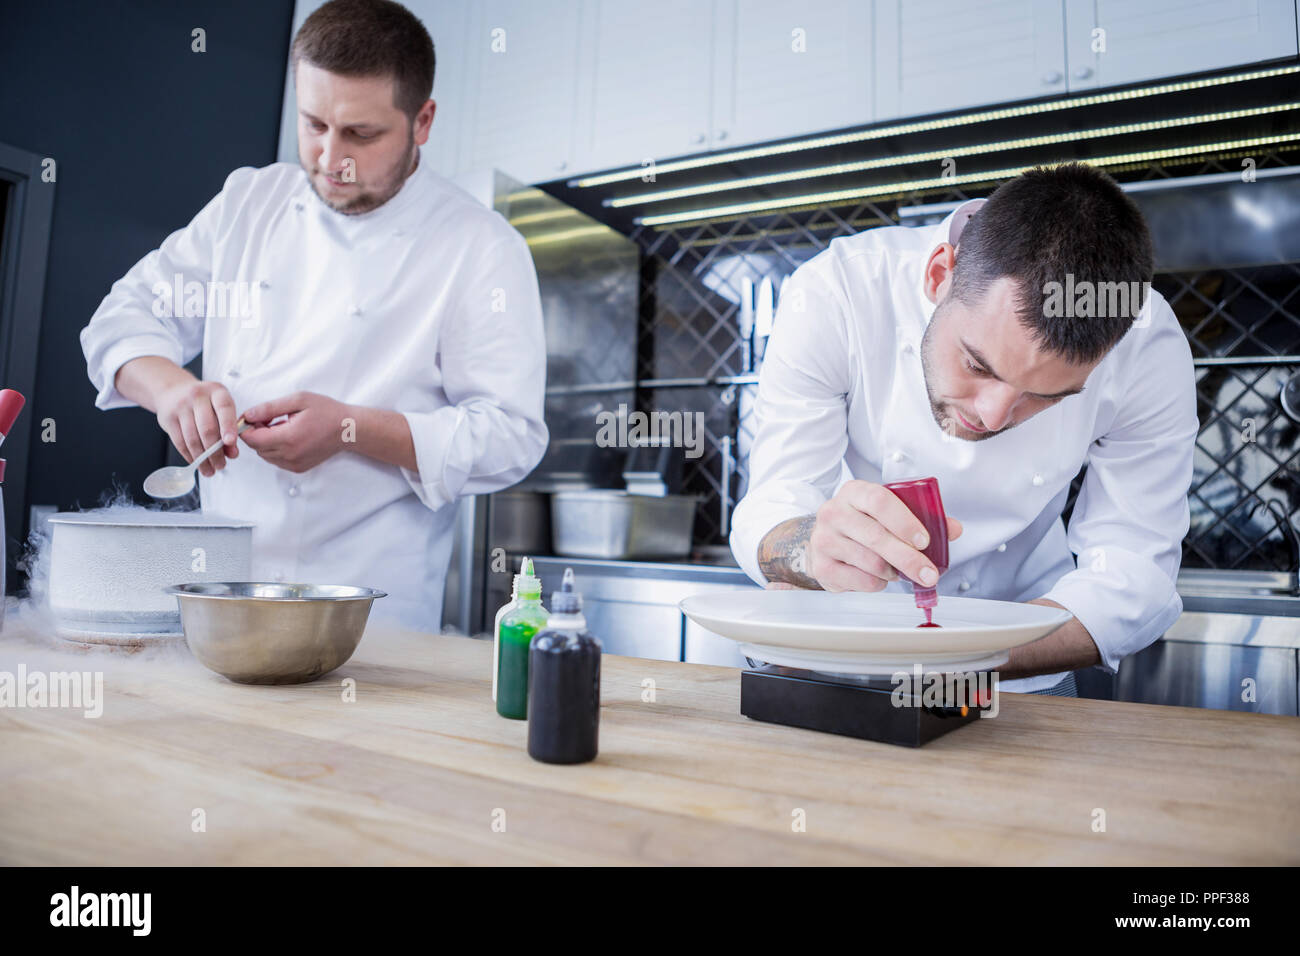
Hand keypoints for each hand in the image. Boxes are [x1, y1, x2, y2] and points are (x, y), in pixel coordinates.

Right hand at [155, 378, 239, 476]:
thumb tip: (233, 454)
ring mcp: (181, 406)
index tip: (230, 443)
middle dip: (215, 452)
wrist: (173, 391)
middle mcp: (198, 396)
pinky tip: (197, 463)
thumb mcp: (221, 409)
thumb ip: (230, 429)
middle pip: (207, 428)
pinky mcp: (168, 418)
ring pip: (192, 438)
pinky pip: (180, 442)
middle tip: (221, 465)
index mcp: (217, 391)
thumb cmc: (205, 403)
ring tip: (210, 470)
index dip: (228, 426)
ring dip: (202, 458)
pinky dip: (189, 456)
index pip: (224, 408)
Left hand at [240, 391, 351, 473]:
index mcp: (288, 437)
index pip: (251, 439)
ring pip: (265, 455)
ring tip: (282, 427)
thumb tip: (248, 414)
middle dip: (257, 433)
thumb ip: (270, 408)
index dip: (247, 427)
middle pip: (256, 448)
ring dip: (266, 441)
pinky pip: (276, 460)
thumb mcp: (298, 400)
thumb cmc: (327, 412)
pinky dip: (276, 449)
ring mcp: (294, 464)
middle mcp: (289, 455)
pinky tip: (289, 437)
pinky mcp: (298, 468)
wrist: (348, 430)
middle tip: (270, 419)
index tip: (255, 416)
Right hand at [807, 480, 962, 591]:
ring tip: (896, 570)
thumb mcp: (888, 513)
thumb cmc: (862, 524)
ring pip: (870, 562)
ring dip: (893, 572)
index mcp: (854, 492)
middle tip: (928, 573)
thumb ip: (922, 518)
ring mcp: (824, 539)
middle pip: (876, 536)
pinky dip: (879, 583)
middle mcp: (834, 512)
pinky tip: (879, 575)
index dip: (905, 521)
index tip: (924, 540)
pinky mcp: (822, 566)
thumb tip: (953, 529)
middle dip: (908, 558)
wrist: (825, 541)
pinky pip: (862, 580)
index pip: (879, 500)